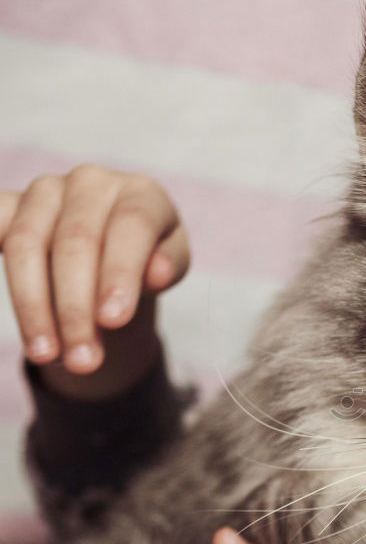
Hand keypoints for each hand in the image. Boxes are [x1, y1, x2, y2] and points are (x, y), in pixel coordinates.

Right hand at [0, 165, 189, 398]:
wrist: (114, 248)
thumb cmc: (149, 259)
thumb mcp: (170, 265)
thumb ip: (168, 266)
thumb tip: (157, 273)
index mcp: (141, 192)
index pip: (130, 226)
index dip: (120, 273)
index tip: (113, 321)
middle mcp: (91, 182)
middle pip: (75, 242)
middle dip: (76, 308)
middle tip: (84, 361)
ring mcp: (45, 190)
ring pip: (26, 245)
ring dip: (33, 307)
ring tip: (46, 355)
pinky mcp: (8, 204)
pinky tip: (12, 314)